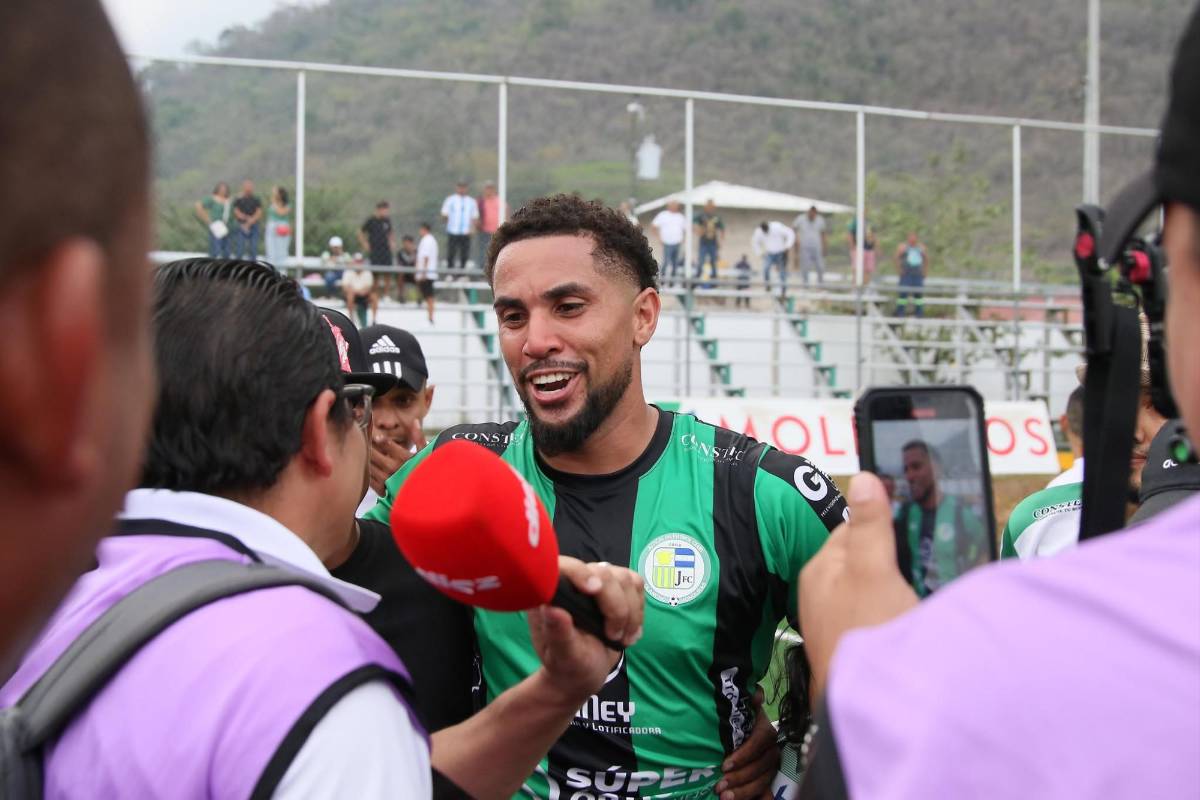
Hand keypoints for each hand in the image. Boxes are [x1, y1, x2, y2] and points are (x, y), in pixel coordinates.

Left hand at [368, 419, 426, 493]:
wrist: (423, 494)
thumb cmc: (424, 472)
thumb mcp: (425, 454)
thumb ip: (419, 437)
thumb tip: (415, 421)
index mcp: (404, 458)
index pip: (386, 443)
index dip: (377, 436)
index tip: (374, 434)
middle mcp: (394, 468)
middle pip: (374, 452)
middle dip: (368, 444)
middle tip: (362, 438)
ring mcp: (386, 479)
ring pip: (369, 463)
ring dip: (365, 456)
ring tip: (362, 450)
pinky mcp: (382, 489)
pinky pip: (369, 476)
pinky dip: (366, 469)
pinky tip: (367, 465)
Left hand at [527, 557, 643, 705]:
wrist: (585, 672)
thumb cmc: (568, 665)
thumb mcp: (561, 655)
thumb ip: (557, 633)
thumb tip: (550, 608)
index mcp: (551, 593)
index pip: (564, 566)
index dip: (579, 572)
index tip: (592, 591)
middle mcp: (574, 581)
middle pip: (604, 572)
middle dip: (615, 607)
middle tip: (613, 636)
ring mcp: (597, 581)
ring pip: (625, 579)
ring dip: (630, 612)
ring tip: (622, 638)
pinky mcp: (617, 588)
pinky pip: (637, 586)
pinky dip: (638, 611)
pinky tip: (629, 631)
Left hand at [715, 687, 779, 799]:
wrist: (735, 726)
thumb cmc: (735, 717)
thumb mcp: (739, 706)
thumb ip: (749, 699)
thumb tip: (756, 696)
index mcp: (765, 730)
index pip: (760, 743)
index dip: (744, 755)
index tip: (725, 765)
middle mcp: (771, 749)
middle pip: (762, 766)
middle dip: (741, 778)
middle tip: (720, 787)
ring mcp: (769, 765)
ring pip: (763, 781)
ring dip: (744, 791)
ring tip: (725, 797)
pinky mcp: (764, 778)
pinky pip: (766, 792)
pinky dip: (760, 798)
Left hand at [799, 473, 917, 696]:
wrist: (873, 708)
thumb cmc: (867, 635)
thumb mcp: (873, 571)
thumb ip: (870, 526)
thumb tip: (864, 477)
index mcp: (820, 569)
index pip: (853, 528)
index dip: (885, 525)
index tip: (915, 526)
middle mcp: (823, 595)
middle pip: (866, 559)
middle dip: (895, 558)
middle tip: (924, 561)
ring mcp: (838, 623)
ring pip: (875, 589)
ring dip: (899, 588)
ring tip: (920, 593)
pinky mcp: (857, 647)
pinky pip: (881, 617)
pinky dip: (898, 615)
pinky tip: (914, 621)